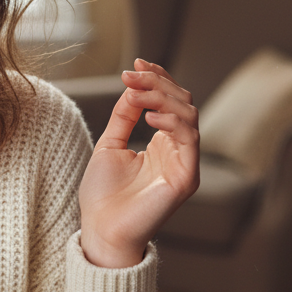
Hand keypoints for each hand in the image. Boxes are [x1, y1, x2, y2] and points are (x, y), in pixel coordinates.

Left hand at [78, 59, 199, 268]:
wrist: (100, 228)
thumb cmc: (103, 193)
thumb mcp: (110, 143)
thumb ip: (124, 116)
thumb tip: (132, 85)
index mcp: (162, 144)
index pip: (170, 102)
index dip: (157, 79)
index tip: (136, 63)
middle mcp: (178, 151)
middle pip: (182, 103)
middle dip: (157, 82)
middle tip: (131, 73)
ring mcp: (185, 164)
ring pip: (189, 115)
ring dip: (162, 96)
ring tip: (135, 91)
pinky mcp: (186, 178)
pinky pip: (190, 140)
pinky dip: (172, 121)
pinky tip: (149, 115)